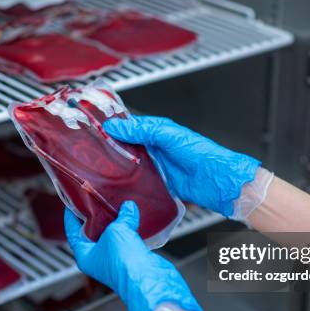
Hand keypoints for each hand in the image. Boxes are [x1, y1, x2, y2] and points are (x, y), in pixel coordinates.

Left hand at [64, 201, 205, 310]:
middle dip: (96, 216)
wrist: (148, 279)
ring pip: (112, 236)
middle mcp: (98, 259)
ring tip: (117, 204)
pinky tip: (134, 217)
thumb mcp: (117, 231)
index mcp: (85, 256)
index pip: (72, 232)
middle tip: (97, 200)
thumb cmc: (125, 263)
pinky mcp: (132, 258)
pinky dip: (130, 228)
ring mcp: (115, 260)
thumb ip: (121, 217)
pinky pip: (128, 239)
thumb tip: (127, 207)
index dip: (71, 216)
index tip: (72, 203)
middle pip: (92, 233)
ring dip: (115, 222)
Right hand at [103, 115, 260, 216]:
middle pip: (128, 147)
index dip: (114, 127)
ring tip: (100, 167)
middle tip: (93, 150)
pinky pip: (139, 182)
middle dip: (112, 148)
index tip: (95, 130)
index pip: (130, 126)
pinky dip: (129, 183)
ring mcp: (156, 166)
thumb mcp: (168, 135)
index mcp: (158, 131)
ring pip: (131, 164)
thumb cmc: (200, 153)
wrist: (216, 180)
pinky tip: (118, 184)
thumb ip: (142, 130)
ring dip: (119, 166)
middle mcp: (155, 148)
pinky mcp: (158, 184)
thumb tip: (116, 126)